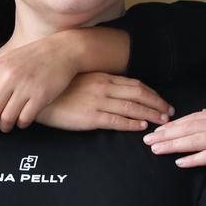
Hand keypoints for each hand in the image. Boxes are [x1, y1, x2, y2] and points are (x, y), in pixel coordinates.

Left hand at [0, 34, 82, 133]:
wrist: (63, 51)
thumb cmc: (31, 56)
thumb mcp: (4, 60)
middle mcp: (10, 78)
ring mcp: (26, 87)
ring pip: (8, 117)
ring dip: (5, 126)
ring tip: (6, 126)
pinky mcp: (42, 95)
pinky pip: (26, 118)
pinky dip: (22, 124)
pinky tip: (22, 122)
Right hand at [36, 72, 172, 131]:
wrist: (35, 96)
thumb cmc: (57, 89)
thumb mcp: (80, 81)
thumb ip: (98, 84)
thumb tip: (114, 91)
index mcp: (102, 77)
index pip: (134, 84)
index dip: (151, 93)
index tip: (162, 100)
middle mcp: (103, 87)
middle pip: (138, 94)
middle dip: (157, 103)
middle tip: (170, 112)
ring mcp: (97, 101)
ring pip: (132, 108)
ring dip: (150, 115)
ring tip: (163, 122)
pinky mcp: (90, 117)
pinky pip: (117, 121)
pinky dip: (132, 124)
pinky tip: (142, 128)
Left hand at [143, 105, 205, 166]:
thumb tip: (205, 111)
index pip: (192, 118)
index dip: (174, 124)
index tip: (158, 129)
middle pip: (188, 128)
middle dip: (166, 134)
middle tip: (148, 140)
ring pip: (194, 141)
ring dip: (173, 145)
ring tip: (156, 150)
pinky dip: (194, 159)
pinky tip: (179, 163)